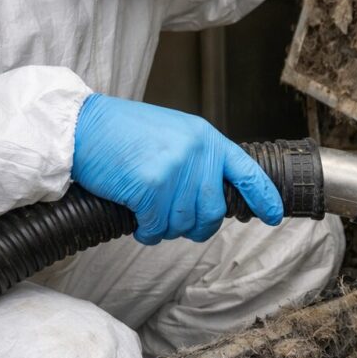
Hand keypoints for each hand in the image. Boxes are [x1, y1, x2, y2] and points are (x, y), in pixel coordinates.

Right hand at [71, 94, 283, 244]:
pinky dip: (147, 232)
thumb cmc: (122, 133)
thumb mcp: (173, 134)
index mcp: (206, 138)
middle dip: (196, 227)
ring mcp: (175, 170)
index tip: (274, 215)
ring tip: (149, 214)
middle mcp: (197, 153)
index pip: (247, 171)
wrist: (82, 125)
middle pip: (213, 211)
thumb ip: (197, 159)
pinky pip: (157, 227)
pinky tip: (137, 219)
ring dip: (166, 228)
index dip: (264, 196)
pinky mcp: (152, 187)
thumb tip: (212, 194)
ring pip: (185, 223)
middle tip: (174, 223)